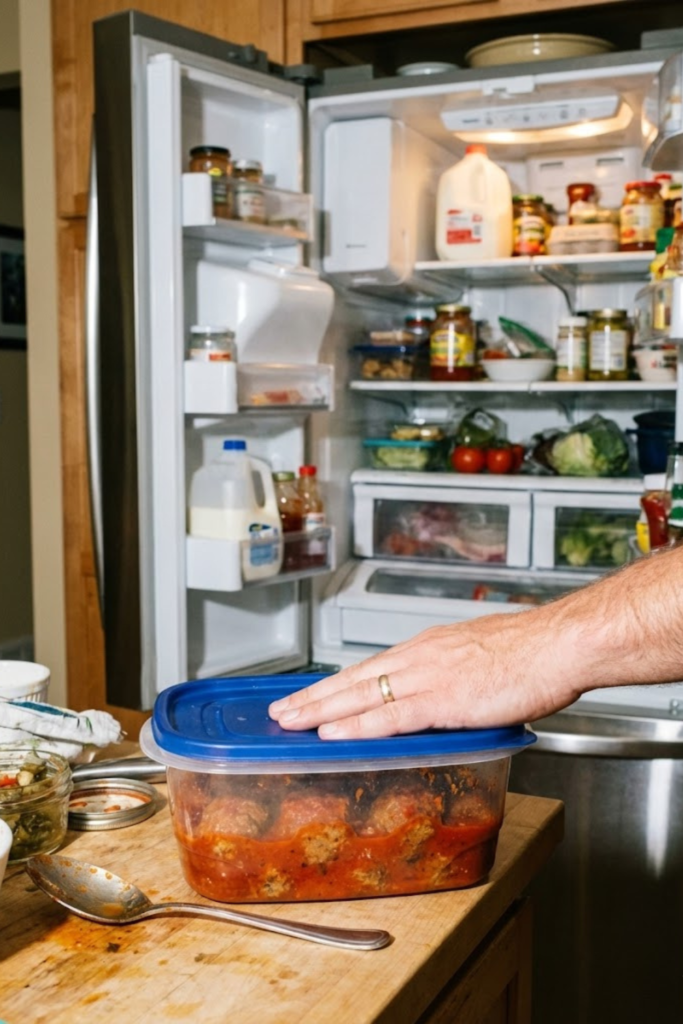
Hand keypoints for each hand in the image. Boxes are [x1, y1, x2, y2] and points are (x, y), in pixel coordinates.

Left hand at [269, 602, 582, 739]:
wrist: (557, 645)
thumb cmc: (532, 652)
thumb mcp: (483, 658)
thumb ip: (458, 678)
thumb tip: (450, 697)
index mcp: (429, 648)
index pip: (371, 667)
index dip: (337, 683)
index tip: (313, 694)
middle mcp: (420, 658)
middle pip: (354, 679)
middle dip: (314, 695)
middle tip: (281, 708)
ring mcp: (428, 678)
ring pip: (360, 695)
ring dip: (320, 709)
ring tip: (289, 720)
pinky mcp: (442, 700)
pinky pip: (389, 716)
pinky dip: (356, 725)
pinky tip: (332, 732)